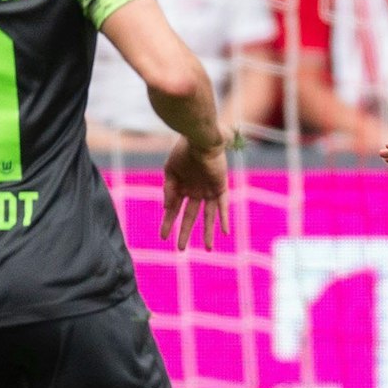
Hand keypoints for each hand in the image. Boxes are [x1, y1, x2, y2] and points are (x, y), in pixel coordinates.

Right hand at [161, 134, 229, 250]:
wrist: (200, 138)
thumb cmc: (183, 150)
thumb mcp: (171, 171)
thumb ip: (169, 190)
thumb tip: (167, 209)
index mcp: (181, 187)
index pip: (174, 210)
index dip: (168, 223)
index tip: (163, 237)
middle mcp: (195, 191)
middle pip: (190, 216)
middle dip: (185, 232)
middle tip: (180, 249)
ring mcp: (208, 190)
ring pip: (208, 216)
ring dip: (208, 231)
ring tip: (208, 248)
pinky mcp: (220, 187)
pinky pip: (223, 206)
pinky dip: (224, 218)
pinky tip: (225, 233)